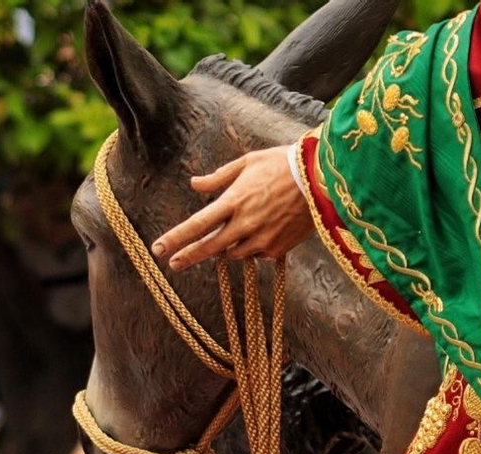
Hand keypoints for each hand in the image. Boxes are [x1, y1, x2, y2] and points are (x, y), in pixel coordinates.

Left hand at [151, 145, 313, 270]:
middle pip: (209, 248)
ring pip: (232, 253)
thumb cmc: (283, 164)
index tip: (158, 249)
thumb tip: (194, 184)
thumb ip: (218, 177)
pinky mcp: (277, 249)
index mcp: (234, 201)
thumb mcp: (248, 162)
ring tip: (236, 229)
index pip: (197, 225)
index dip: (176, 239)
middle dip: (189, 256)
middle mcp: (244, 224)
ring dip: (226, 246)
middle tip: (174, 264)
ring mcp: (261, 240)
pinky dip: (251, 246)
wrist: (322, 179)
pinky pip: (255, 254)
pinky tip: (262, 229)